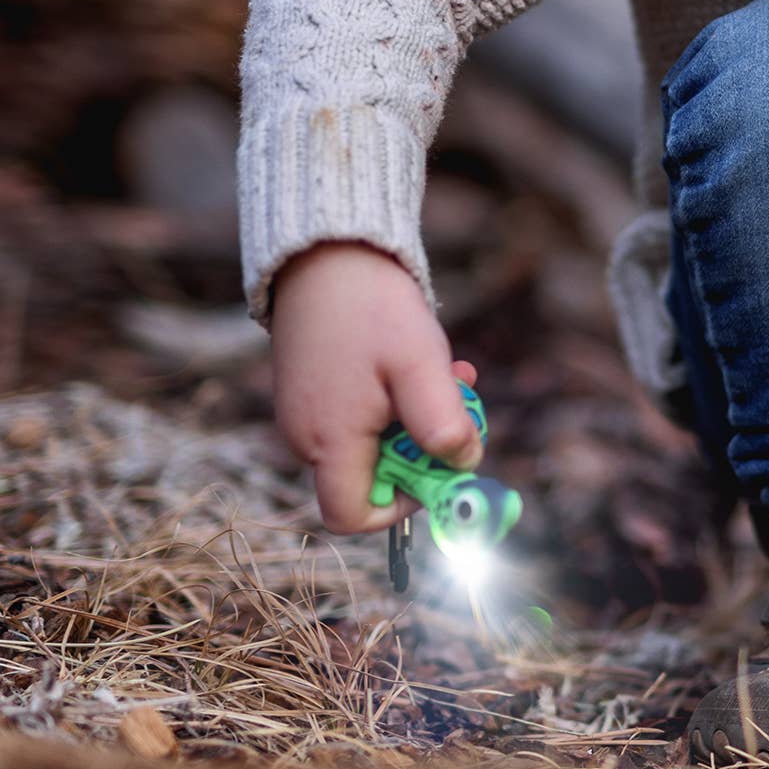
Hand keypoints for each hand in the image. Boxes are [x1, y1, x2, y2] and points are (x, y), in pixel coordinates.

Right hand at [267, 241, 483, 534]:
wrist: (326, 252)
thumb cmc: (372, 309)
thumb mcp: (419, 367)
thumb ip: (441, 425)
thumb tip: (462, 465)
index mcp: (327, 441)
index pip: (351, 516)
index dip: (400, 509)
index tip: (436, 467)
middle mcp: (306, 437)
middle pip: (370, 478)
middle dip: (423, 449)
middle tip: (460, 403)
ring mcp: (305, 413)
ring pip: (371, 443)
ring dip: (417, 419)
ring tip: (448, 370)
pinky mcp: (311, 391)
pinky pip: (359, 416)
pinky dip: (396, 399)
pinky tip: (418, 361)